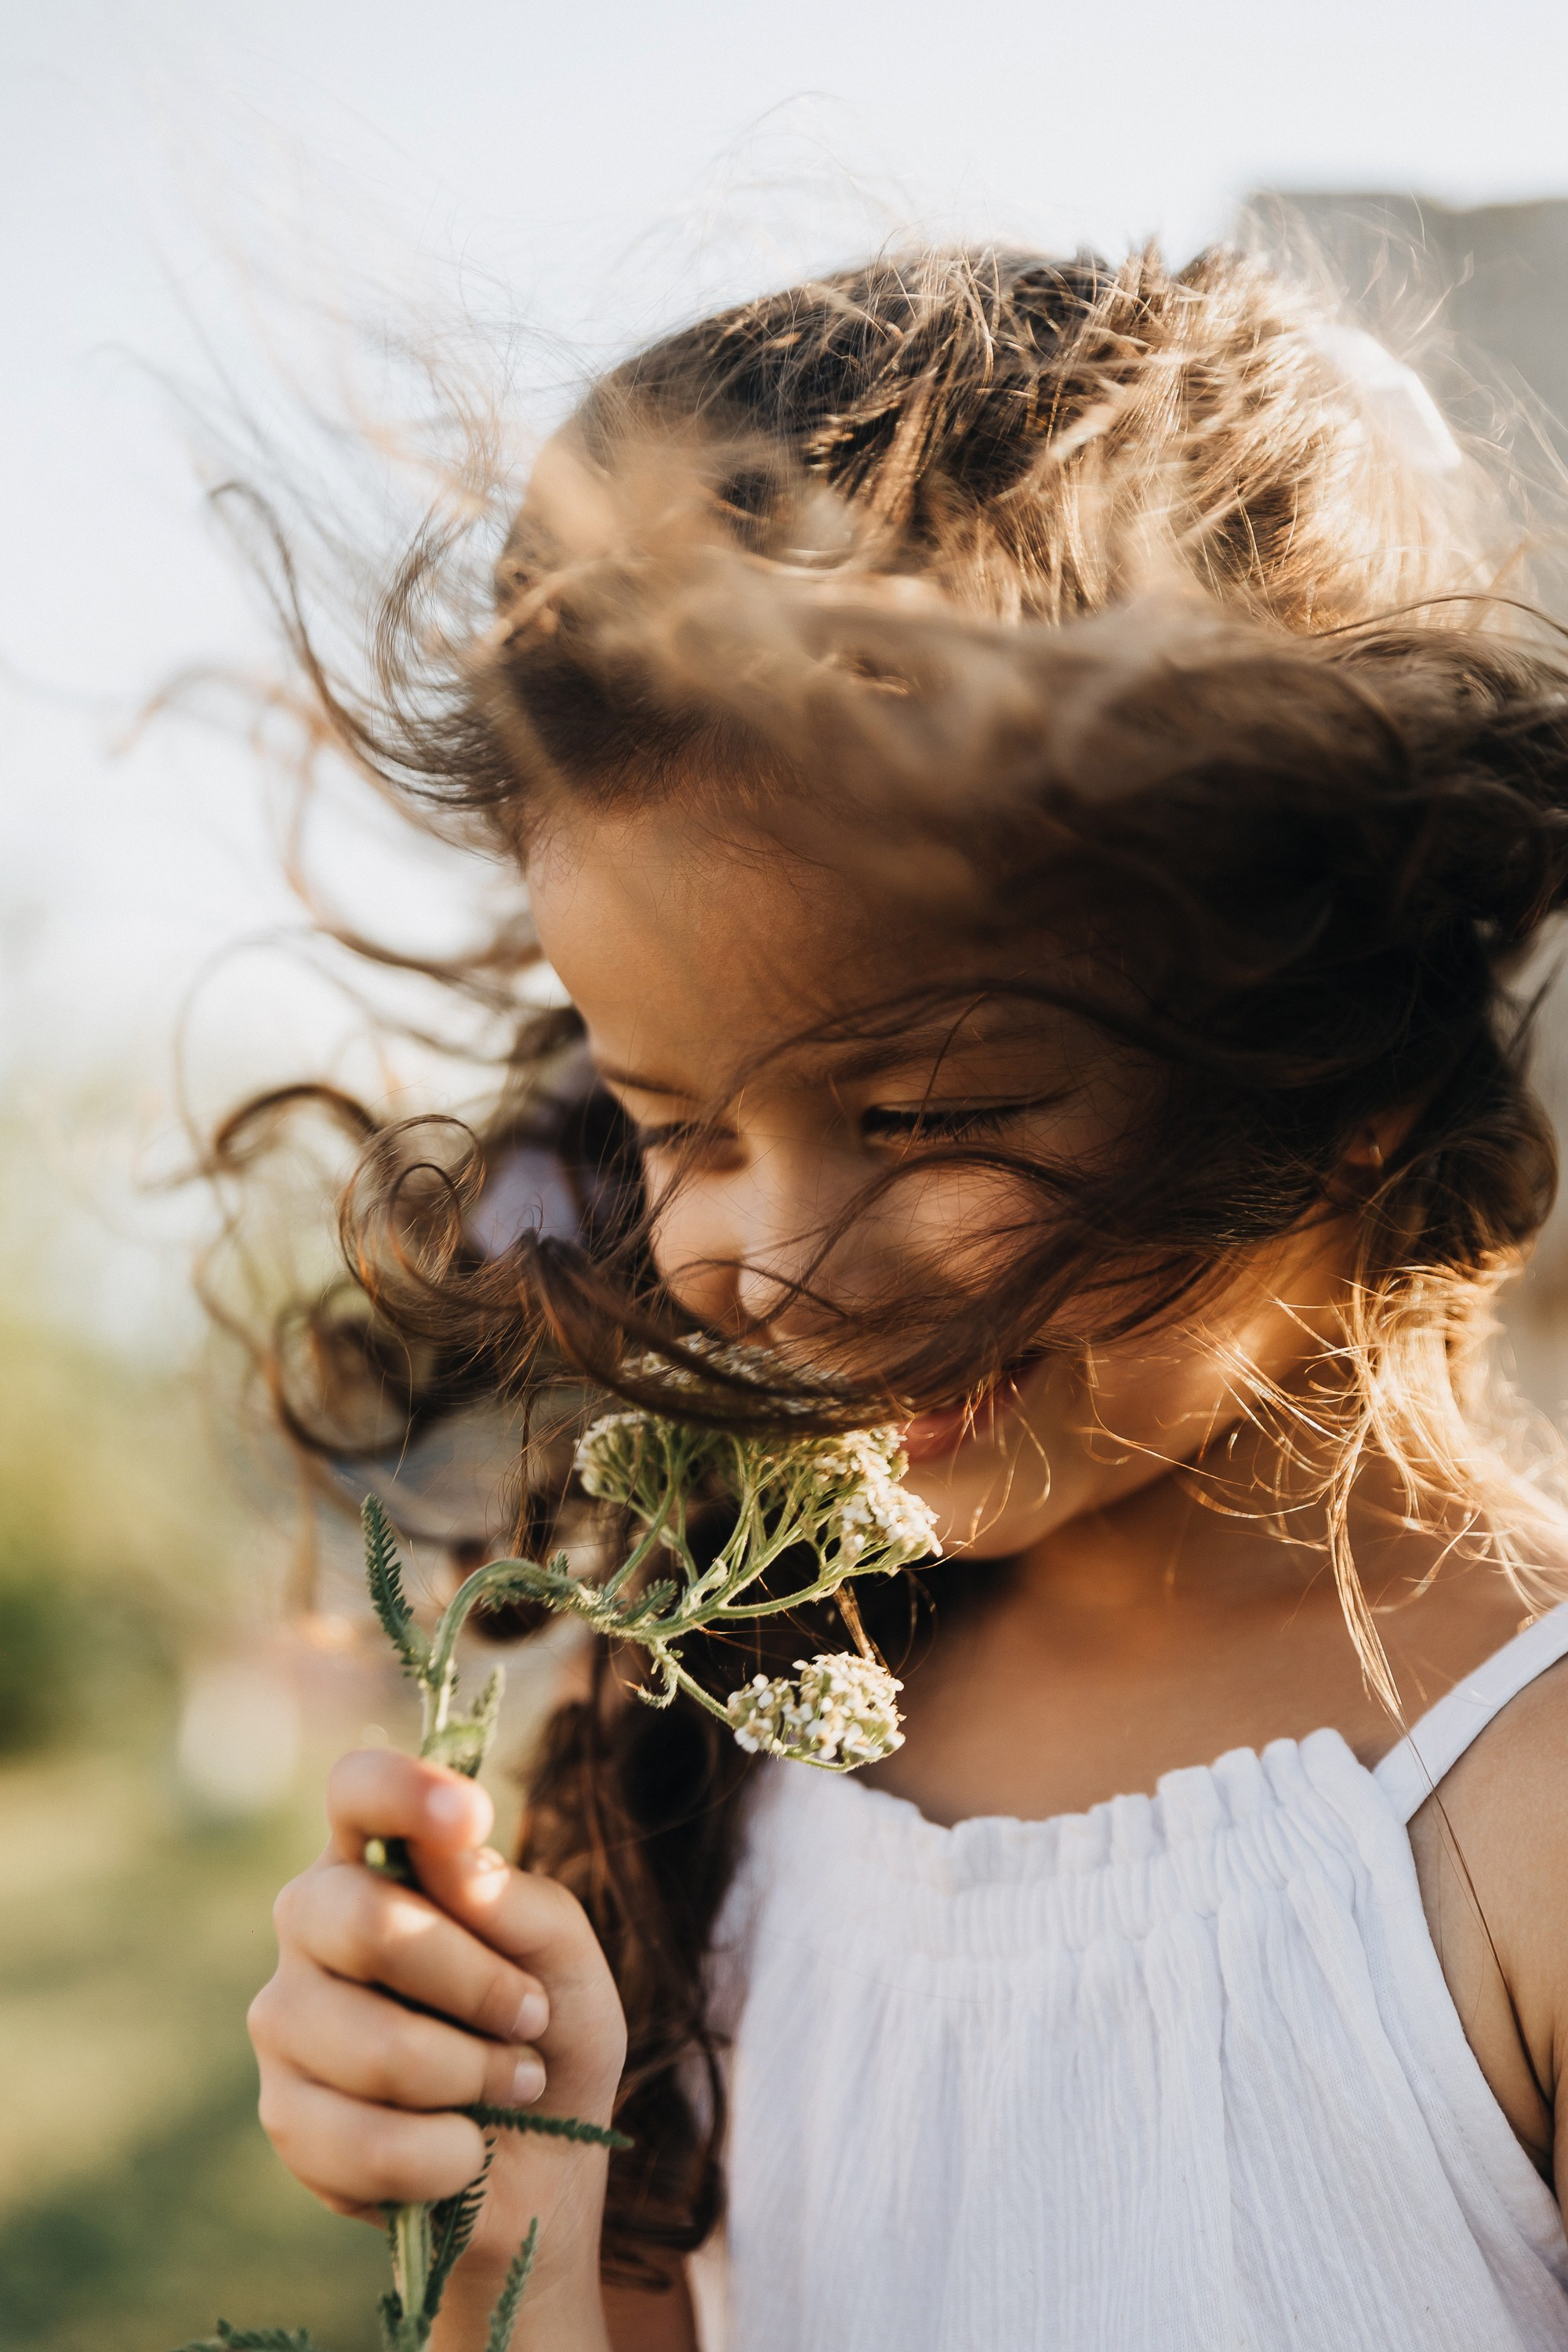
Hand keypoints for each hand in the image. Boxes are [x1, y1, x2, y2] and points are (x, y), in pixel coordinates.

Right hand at [249, 1748, 625, 2343]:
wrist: (536, 2168)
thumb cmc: (545, 2035)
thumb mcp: (569, 1962)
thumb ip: (520, 1903)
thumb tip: (456, 1861)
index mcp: (380, 1857)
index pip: (357, 1789)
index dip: (402, 1791)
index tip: (470, 1816)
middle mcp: (312, 1918)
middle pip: (363, 1920)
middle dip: (473, 1981)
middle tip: (531, 2017)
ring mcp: (285, 2015)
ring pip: (373, 2043)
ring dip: (472, 2076)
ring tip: (511, 2084)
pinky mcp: (284, 2112)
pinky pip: (364, 2138)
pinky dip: (444, 2153)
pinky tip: (462, 2147)